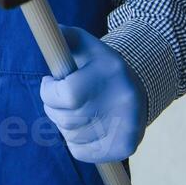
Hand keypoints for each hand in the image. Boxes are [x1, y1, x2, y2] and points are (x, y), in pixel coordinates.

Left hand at [40, 25, 146, 162]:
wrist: (138, 88)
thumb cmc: (98, 66)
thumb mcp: (84, 44)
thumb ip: (63, 36)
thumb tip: (47, 31)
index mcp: (110, 71)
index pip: (66, 95)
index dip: (48, 92)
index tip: (50, 83)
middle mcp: (123, 101)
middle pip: (65, 118)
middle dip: (53, 108)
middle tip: (59, 98)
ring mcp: (127, 127)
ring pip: (70, 136)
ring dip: (63, 125)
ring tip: (74, 110)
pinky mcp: (126, 147)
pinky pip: (81, 152)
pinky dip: (74, 141)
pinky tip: (84, 126)